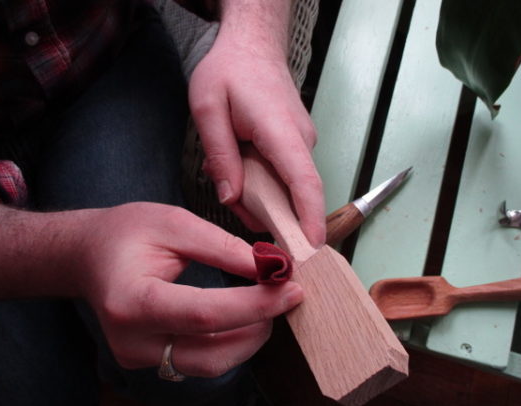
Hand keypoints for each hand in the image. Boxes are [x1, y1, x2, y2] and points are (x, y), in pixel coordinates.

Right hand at [81, 202, 301, 376]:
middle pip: (212, 353)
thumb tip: (269, 267)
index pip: (204, 316)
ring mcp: (138, 358)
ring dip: (250, 337)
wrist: (89, 256)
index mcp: (132, 301)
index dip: (255, 305)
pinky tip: (247, 316)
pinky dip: (231, 341)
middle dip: (259, 326)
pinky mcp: (149, 361)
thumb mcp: (174, 222)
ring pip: (211, 364)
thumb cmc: (126, 232)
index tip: (292, 289)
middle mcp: (132, 342)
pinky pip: (201, 361)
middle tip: (286, 295)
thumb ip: (222, 246)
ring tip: (270, 303)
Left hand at [189, 28, 325, 246]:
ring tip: (229, 168)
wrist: (252, 44)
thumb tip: (231, 197)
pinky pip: (283, 174)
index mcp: (280, 131)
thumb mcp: (208, 109)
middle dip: (264, 209)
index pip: (304, 182)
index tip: (313, 246)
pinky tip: (241, 161)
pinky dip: (261, 179)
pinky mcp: (296, 143)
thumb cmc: (228, 70)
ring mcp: (302, 142)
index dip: (310, 217)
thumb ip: (221, 155)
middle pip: (294, 192)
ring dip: (257, 191)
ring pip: (286, 186)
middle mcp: (300, 140)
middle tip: (231, 196)